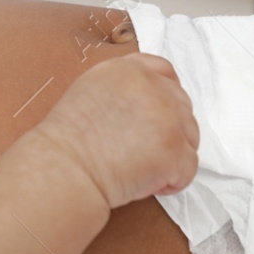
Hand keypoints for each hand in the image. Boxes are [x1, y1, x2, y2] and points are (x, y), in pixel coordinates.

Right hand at [30, 53, 199, 209]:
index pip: (166, 73)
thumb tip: (148, 101)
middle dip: (168, 131)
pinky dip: (170, 182)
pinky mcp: (175, 150)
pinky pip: (188, 169)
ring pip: (189, 138)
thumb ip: (124, 86)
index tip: (159, 115)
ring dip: (170, 156)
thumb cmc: (68, 141)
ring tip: (136, 167)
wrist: (63, 170)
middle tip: (138, 151)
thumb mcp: (90, 91)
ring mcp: (168, 118)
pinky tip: (142, 182)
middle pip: (182, 107)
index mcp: (129, 70)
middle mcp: (153, 87)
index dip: (167, 96)